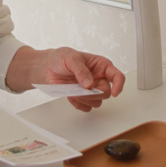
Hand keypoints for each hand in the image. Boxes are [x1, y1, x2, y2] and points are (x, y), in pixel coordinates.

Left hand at [7, 46, 125, 112]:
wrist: (46, 68)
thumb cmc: (60, 58)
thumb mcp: (71, 58)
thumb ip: (81, 70)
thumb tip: (89, 84)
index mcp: (101, 65)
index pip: (117, 76)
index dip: (119, 85)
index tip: (114, 93)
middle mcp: (98, 78)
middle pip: (106, 93)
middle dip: (93, 93)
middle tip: (80, 89)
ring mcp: (91, 90)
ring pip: (97, 102)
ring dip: (84, 99)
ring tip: (72, 90)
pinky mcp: (82, 98)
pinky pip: (86, 108)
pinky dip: (78, 104)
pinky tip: (70, 96)